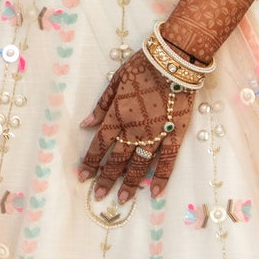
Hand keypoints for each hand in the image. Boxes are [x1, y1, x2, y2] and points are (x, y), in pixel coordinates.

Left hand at [77, 52, 193, 203]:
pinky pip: (169, 160)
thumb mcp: (115, 80)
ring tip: (122, 198)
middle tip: (99, 195)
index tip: (82, 177)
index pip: (100, 145)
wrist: (174, 59)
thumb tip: (85, 124)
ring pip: (140, 164)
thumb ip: (101, 105)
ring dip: (130, 183)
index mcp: (118, 115)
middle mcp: (134, 128)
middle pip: (118, 159)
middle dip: (106, 178)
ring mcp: (156, 133)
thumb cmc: (143, 65)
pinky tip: (155, 192)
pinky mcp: (176, 133)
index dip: (90, 162)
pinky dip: (162, 177)